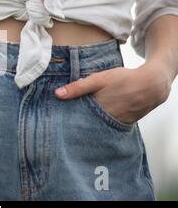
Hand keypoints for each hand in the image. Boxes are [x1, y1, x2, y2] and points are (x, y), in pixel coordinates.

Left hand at [54, 62, 171, 124]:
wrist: (152, 85)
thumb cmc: (123, 79)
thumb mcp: (99, 79)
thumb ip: (78, 87)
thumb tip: (57, 94)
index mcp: (98, 110)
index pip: (77, 121)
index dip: (67, 122)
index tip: (56, 122)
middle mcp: (107, 121)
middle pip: (86, 126)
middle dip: (76, 125)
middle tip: (63, 125)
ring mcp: (116, 124)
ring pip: (97, 127)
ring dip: (88, 125)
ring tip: (76, 124)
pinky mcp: (124, 124)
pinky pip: (108, 126)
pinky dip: (101, 124)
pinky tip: (95, 120)